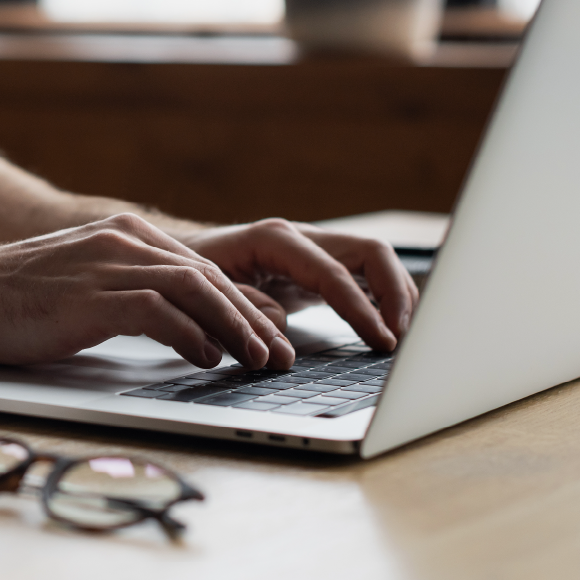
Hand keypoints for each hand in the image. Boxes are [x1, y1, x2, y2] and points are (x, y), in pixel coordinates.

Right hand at [0, 214, 294, 369]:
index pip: (203, 268)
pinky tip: (207, 357)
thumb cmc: (17, 298)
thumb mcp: (86, 282)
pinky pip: (160, 312)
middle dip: (253, 318)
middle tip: (279, 353)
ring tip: (257, 359)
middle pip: (210, 276)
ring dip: (235, 327)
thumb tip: (185, 326)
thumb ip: (133, 291)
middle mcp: (125, 240)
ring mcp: (109, 264)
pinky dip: (192, 335)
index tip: (268, 335)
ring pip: (196, 290)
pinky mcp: (92, 295)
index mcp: (126, 233)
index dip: (243, 304)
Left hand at [179, 219, 419, 352]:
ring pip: (375, 261)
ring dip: (397, 295)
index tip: (382, 340)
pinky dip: (383, 299)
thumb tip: (279, 328)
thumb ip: (243, 307)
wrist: (176, 258)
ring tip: (404, 336)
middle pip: (371, 253)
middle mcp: (302, 238)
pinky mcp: (317, 268)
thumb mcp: (206, 293)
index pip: (335, 274)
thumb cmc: (188, 274)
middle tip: (403, 337)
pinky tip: (389, 327)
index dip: (363, 309)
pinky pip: (363, 276)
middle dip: (396, 294)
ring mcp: (313, 250)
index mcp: (276, 240)